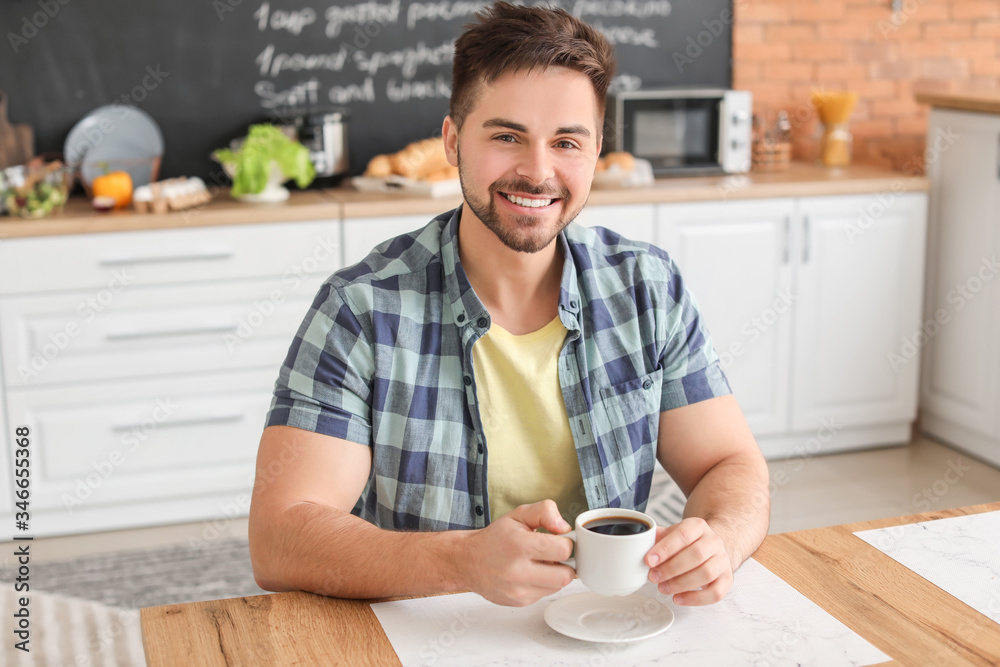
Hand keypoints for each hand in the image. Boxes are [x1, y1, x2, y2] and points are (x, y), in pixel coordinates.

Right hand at [460, 500, 574, 606]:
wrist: (468, 562)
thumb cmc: (494, 538)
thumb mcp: (519, 515)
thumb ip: (545, 512)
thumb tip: (564, 527)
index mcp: (520, 545)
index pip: (563, 550)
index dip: (565, 543)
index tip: (558, 540)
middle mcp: (518, 571)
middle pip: (566, 575)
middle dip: (565, 563)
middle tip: (553, 555)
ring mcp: (519, 590)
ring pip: (557, 586)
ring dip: (555, 574)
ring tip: (540, 563)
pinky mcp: (519, 602)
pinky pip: (545, 594)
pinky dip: (543, 584)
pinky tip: (531, 574)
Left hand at [644, 517, 733, 605]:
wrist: (710, 547)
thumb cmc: (687, 542)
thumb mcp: (672, 534)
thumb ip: (657, 538)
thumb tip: (638, 543)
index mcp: (698, 526)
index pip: (683, 535)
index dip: (665, 549)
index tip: (649, 560)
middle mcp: (714, 541)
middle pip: (696, 555)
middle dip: (671, 569)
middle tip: (653, 577)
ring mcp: (723, 560)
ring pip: (706, 573)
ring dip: (681, 584)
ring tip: (663, 588)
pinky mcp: (727, 579)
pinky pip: (716, 592)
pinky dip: (696, 599)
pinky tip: (678, 598)